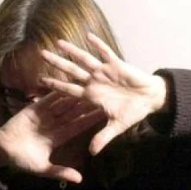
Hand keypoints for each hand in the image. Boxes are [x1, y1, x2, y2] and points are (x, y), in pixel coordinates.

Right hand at [0, 91, 105, 182]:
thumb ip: (60, 172)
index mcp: (58, 138)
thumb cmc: (21, 160)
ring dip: (74, 95)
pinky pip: (47, 98)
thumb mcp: (43, 168)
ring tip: (89, 85)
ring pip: (63, 103)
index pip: (78, 127)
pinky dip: (56, 91)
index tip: (104, 114)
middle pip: (73, 113)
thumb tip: (80, 179)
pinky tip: (67, 82)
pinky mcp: (34, 108)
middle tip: (101, 94)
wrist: (1, 149)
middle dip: (86, 104)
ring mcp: (44, 115)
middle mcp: (54, 124)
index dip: (90, 120)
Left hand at [38, 32, 168, 154]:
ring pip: (85, 59)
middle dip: (57, 63)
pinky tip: (88, 36)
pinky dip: (98, 45)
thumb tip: (92, 153)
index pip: (69, 90)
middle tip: (41, 54)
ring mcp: (105, 72)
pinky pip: (106, 53)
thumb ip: (103, 137)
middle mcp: (95, 81)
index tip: (40, 81)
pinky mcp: (117, 65)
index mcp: (92, 95)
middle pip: (72, 70)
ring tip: (58, 42)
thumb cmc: (133, 111)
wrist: (150, 99)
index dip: (55, 85)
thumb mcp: (117, 126)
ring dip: (72, 51)